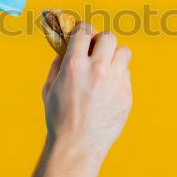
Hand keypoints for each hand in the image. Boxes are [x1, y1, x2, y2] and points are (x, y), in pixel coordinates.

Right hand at [41, 22, 132, 160]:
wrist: (77, 146)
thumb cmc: (59, 118)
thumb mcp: (50, 87)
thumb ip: (58, 63)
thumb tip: (65, 47)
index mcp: (74, 64)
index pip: (84, 30)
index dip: (82, 31)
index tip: (82, 35)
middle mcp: (97, 69)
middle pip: (108, 37)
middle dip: (100, 42)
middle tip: (95, 52)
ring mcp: (114, 82)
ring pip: (123, 52)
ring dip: (114, 56)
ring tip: (106, 68)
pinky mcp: (126, 94)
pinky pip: (126, 74)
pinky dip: (118, 76)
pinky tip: (108, 89)